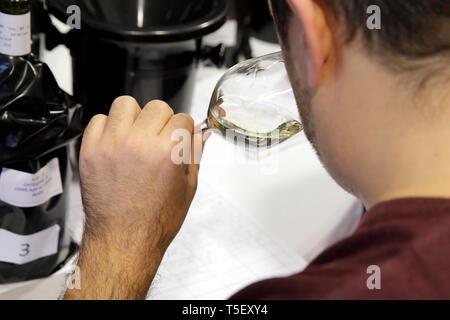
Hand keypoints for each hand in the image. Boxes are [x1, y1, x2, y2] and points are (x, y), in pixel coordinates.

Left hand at [65, 97, 204, 298]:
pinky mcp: (90, 152)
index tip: (180, 136)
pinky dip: (109, 127)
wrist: (123, 241)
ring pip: (126, 104)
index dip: (184, 129)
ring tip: (136, 136)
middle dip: (164, 121)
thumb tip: (200, 136)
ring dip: (135, 117)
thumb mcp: (187, 188)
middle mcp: (139, 144)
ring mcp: (112, 146)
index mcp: (168, 152)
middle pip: (157, 107)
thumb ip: (194, 156)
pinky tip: (117, 143)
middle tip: (160, 138)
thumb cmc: (154, 222)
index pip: (182, 118)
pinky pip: (98, 120)